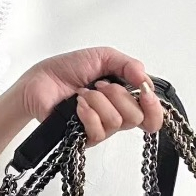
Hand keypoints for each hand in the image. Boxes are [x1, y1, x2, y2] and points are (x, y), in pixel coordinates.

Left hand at [15, 46, 163, 145]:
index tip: (144, 93)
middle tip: (99, 85)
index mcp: (124, 97)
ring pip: (117, 122)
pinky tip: (78, 104)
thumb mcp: (102, 57)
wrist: (41, 80)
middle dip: (118, 95)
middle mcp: (116, 115)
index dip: (154, 108)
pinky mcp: (84, 138)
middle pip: (137, 118)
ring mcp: (100, 128)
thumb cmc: (67, 69)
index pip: (151, 115)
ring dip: (99, 101)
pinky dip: (88, 113)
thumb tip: (145, 79)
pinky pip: (98, 132)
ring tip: (83, 93)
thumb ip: (128, 65)